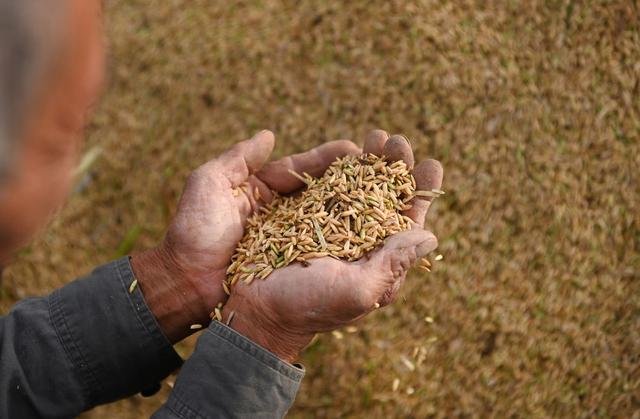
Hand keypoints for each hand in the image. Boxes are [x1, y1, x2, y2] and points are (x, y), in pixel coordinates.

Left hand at [131, 130, 359, 341]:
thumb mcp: (208, 184)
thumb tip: (269, 134)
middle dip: (350, 178)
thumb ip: (238, 158)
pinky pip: (323, 248)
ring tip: (385, 193)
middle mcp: (280, 213)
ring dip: (355, 206)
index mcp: (261, 190)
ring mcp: (288, 240)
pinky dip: (345, 239)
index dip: (328, 159)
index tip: (356, 149)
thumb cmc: (193, 231)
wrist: (185, 283)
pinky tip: (371, 231)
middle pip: (320, 191)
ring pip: (327, 218)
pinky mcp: (292, 264)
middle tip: (380, 165)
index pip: (300, 169)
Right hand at [222, 130, 442, 362]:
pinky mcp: (302, 216)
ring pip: (357, 187)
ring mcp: (330, 226)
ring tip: (376, 137)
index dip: (420, 192)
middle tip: (397, 142)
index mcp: (378, 259)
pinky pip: (324, 187)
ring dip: (369, 161)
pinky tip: (345, 150)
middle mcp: (358, 241)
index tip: (430, 163)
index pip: (407, 221)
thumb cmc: (308, 307)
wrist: (255, 310)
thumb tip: (429, 236)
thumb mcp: (355, 291)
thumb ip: (391, 265)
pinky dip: (336, 167)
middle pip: (384, 197)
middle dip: (394, 167)